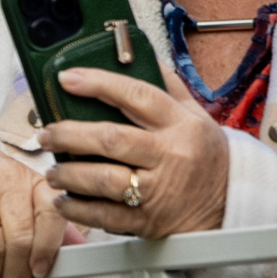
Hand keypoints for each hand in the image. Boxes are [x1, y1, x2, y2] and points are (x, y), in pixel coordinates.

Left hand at [40, 62, 229, 237]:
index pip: (137, 95)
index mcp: (181, 125)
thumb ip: (169, 88)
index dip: (99, 84)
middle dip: (69, 135)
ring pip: (102, 179)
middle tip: (46, 133)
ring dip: (68, 174)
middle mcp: (169, 156)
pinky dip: (76, 209)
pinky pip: (103, 216)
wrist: (229, 205)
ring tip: (52, 171)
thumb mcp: (197, 117)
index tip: (67, 79)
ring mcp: (157, 190)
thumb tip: (139, 56)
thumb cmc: (206, 157)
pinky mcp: (146, 221)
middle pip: (111, 139)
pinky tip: (63, 200)